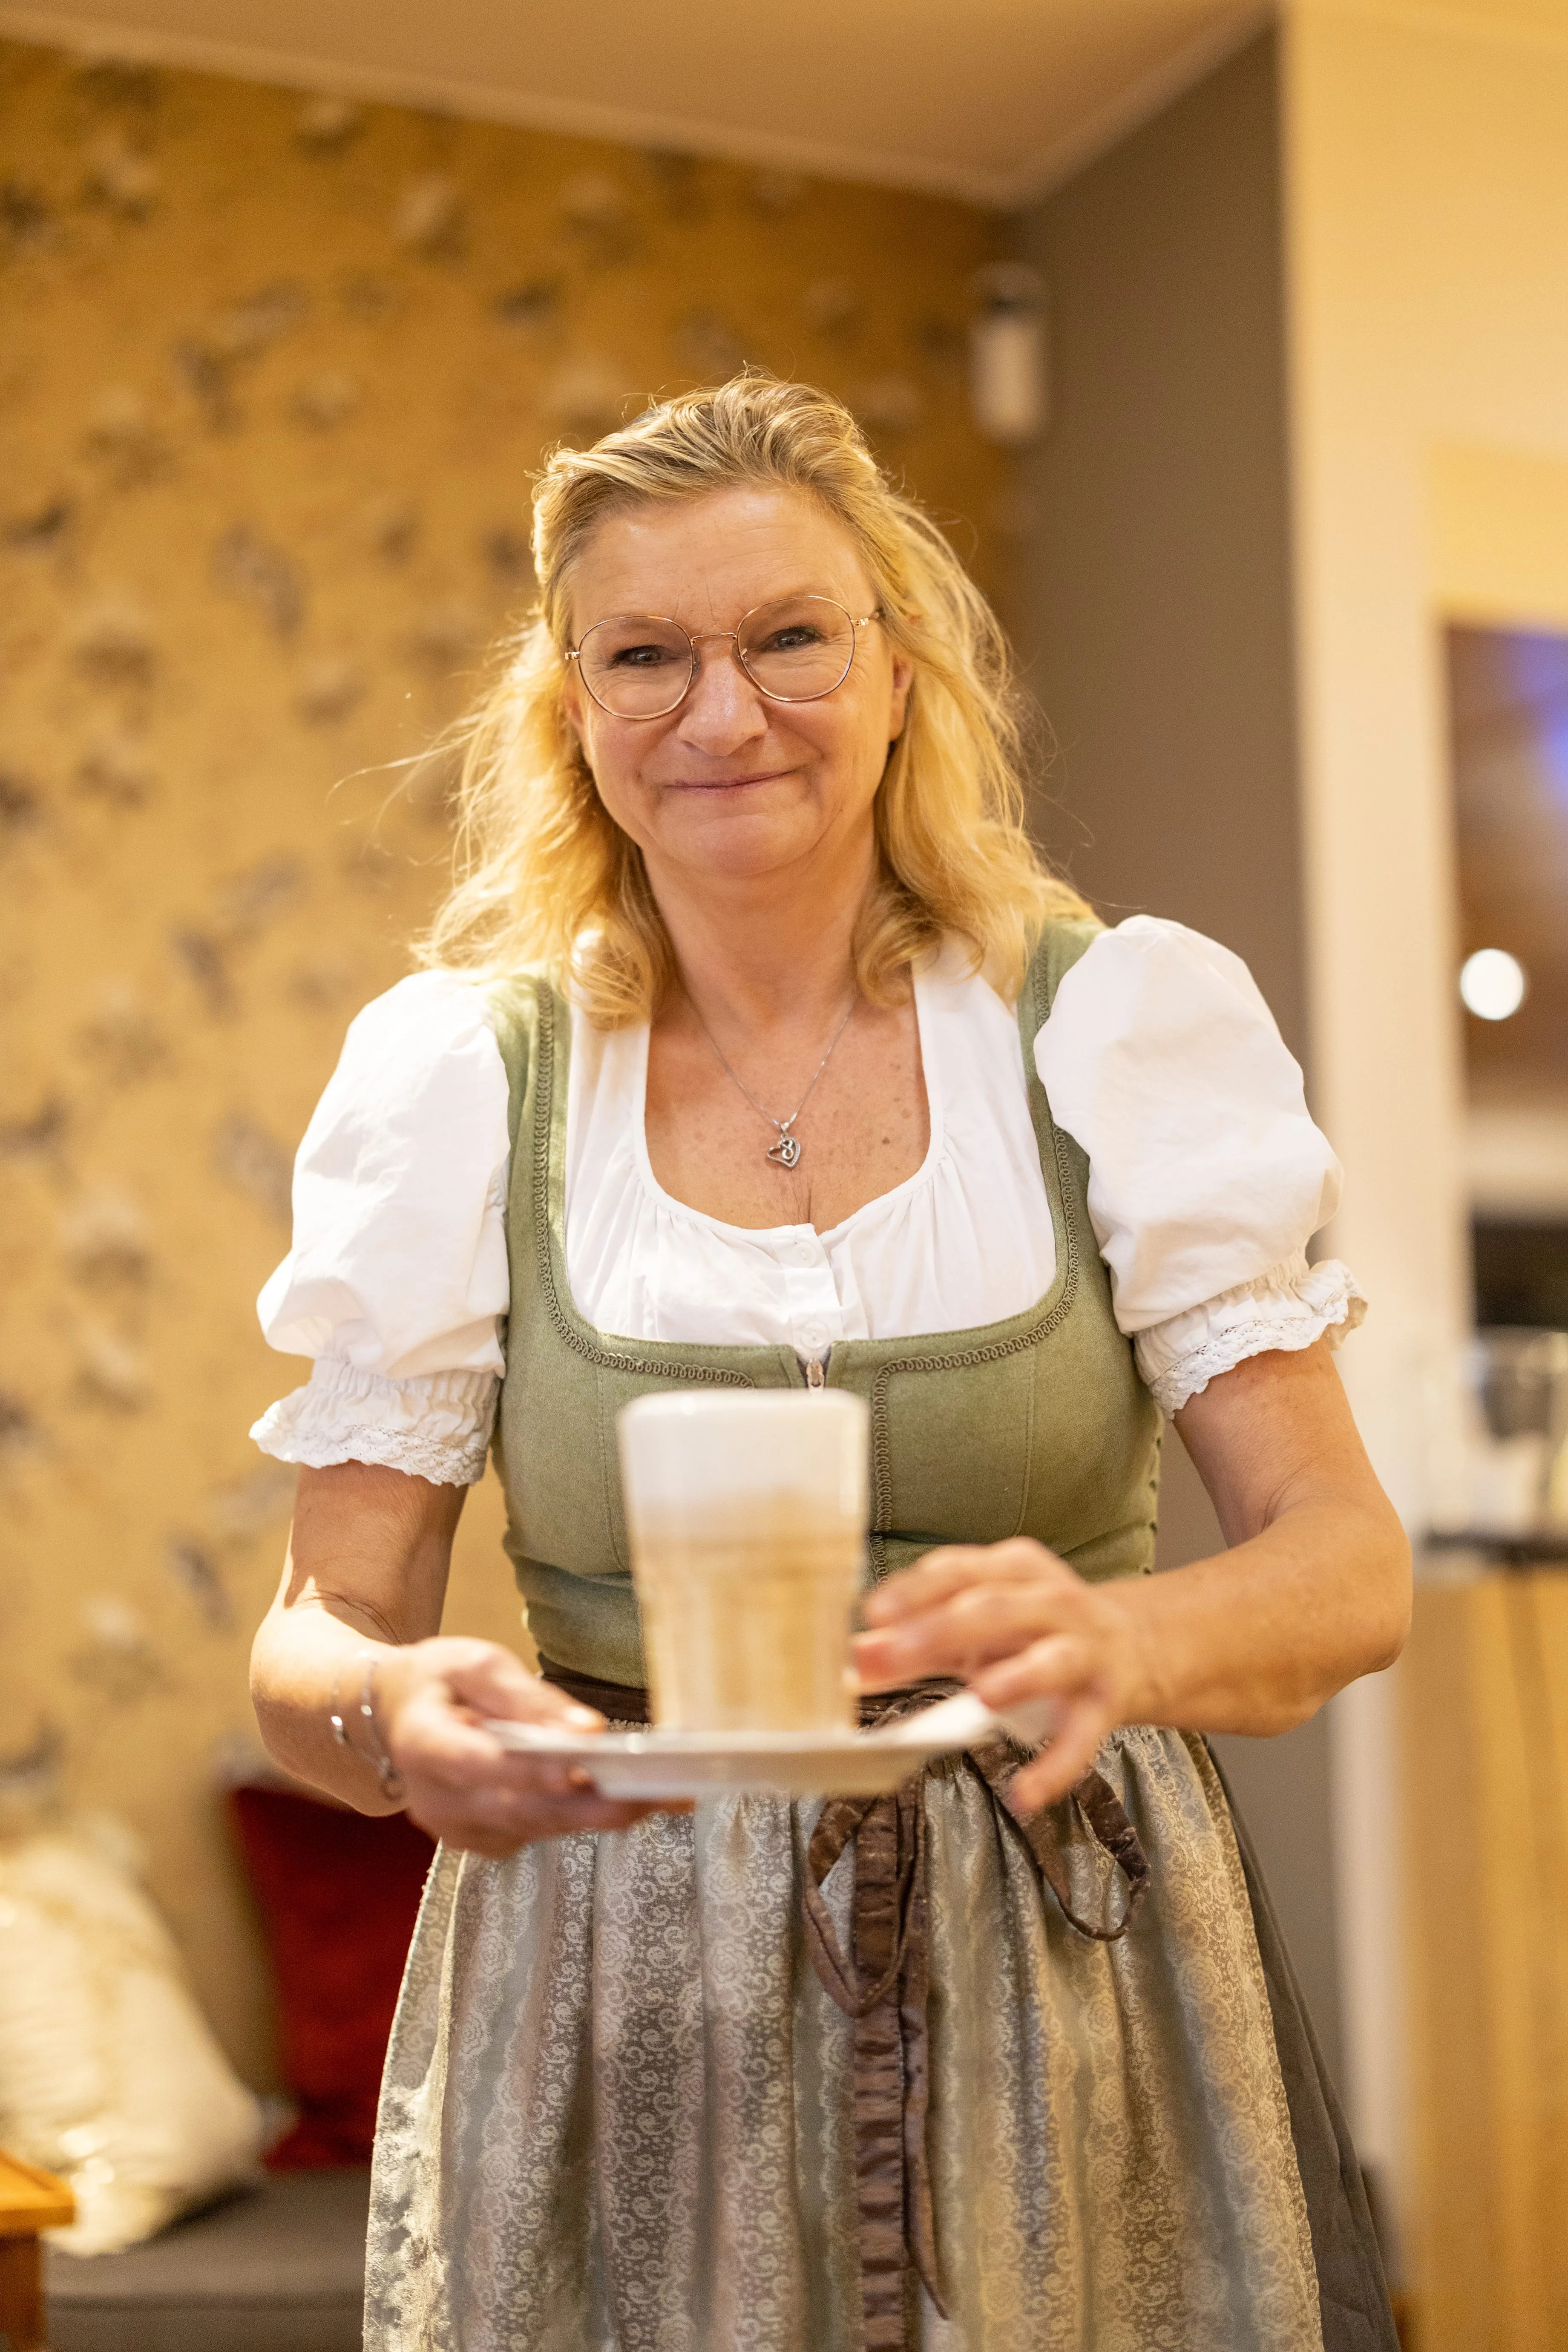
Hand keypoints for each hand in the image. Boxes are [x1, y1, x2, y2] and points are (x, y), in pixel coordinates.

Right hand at [374, 1637, 679, 1856]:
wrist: (396, 1715)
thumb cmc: (439, 1680)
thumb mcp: (476, 1664)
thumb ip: (526, 1697)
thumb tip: (588, 1730)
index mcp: (423, 1744)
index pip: (477, 1764)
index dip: (530, 1772)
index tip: (581, 1769)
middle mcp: (437, 1801)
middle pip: (522, 1809)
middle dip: (594, 1804)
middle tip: (658, 1793)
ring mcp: (460, 1830)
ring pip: (539, 1826)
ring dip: (604, 1813)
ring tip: (669, 1796)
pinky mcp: (485, 1840)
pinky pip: (540, 1830)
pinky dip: (585, 1815)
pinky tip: (633, 1798)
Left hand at [852, 1540, 1147, 1811]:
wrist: (1131, 1647)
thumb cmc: (1034, 1631)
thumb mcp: (975, 1625)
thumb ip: (918, 1638)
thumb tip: (857, 1657)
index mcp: (1014, 1570)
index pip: (959, 1571)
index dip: (915, 1589)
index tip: (873, 1613)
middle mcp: (1052, 1602)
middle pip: (996, 1609)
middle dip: (943, 1628)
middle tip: (894, 1653)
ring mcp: (1084, 1651)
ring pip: (1053, 1659)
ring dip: (1018, 1675)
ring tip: (983, 1695)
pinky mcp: (1105, 1703)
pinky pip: (1081, 1737)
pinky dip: (1054, 1767)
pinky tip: (1026, 1794)